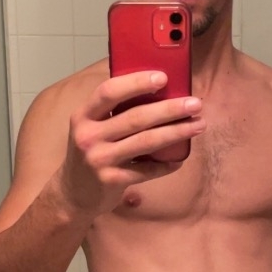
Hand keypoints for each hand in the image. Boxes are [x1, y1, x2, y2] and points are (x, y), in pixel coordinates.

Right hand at [59, 71, 204, 216]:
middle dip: (170, 109)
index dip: (136, 82)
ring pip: (146, 141)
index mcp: (84, 115)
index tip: (163, 77)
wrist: (73, 194)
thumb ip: (113, 111)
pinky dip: (166, 164)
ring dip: (176, 132)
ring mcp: (100, 159)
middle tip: (195, 104)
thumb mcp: (91, 126)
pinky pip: (147, 170)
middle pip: (136, 117)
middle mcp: (89, 136)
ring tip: (198, 125)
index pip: (109, 92)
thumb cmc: (90, 152)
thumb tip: (157, 90)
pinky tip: (180, 159)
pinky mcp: (112, 180)